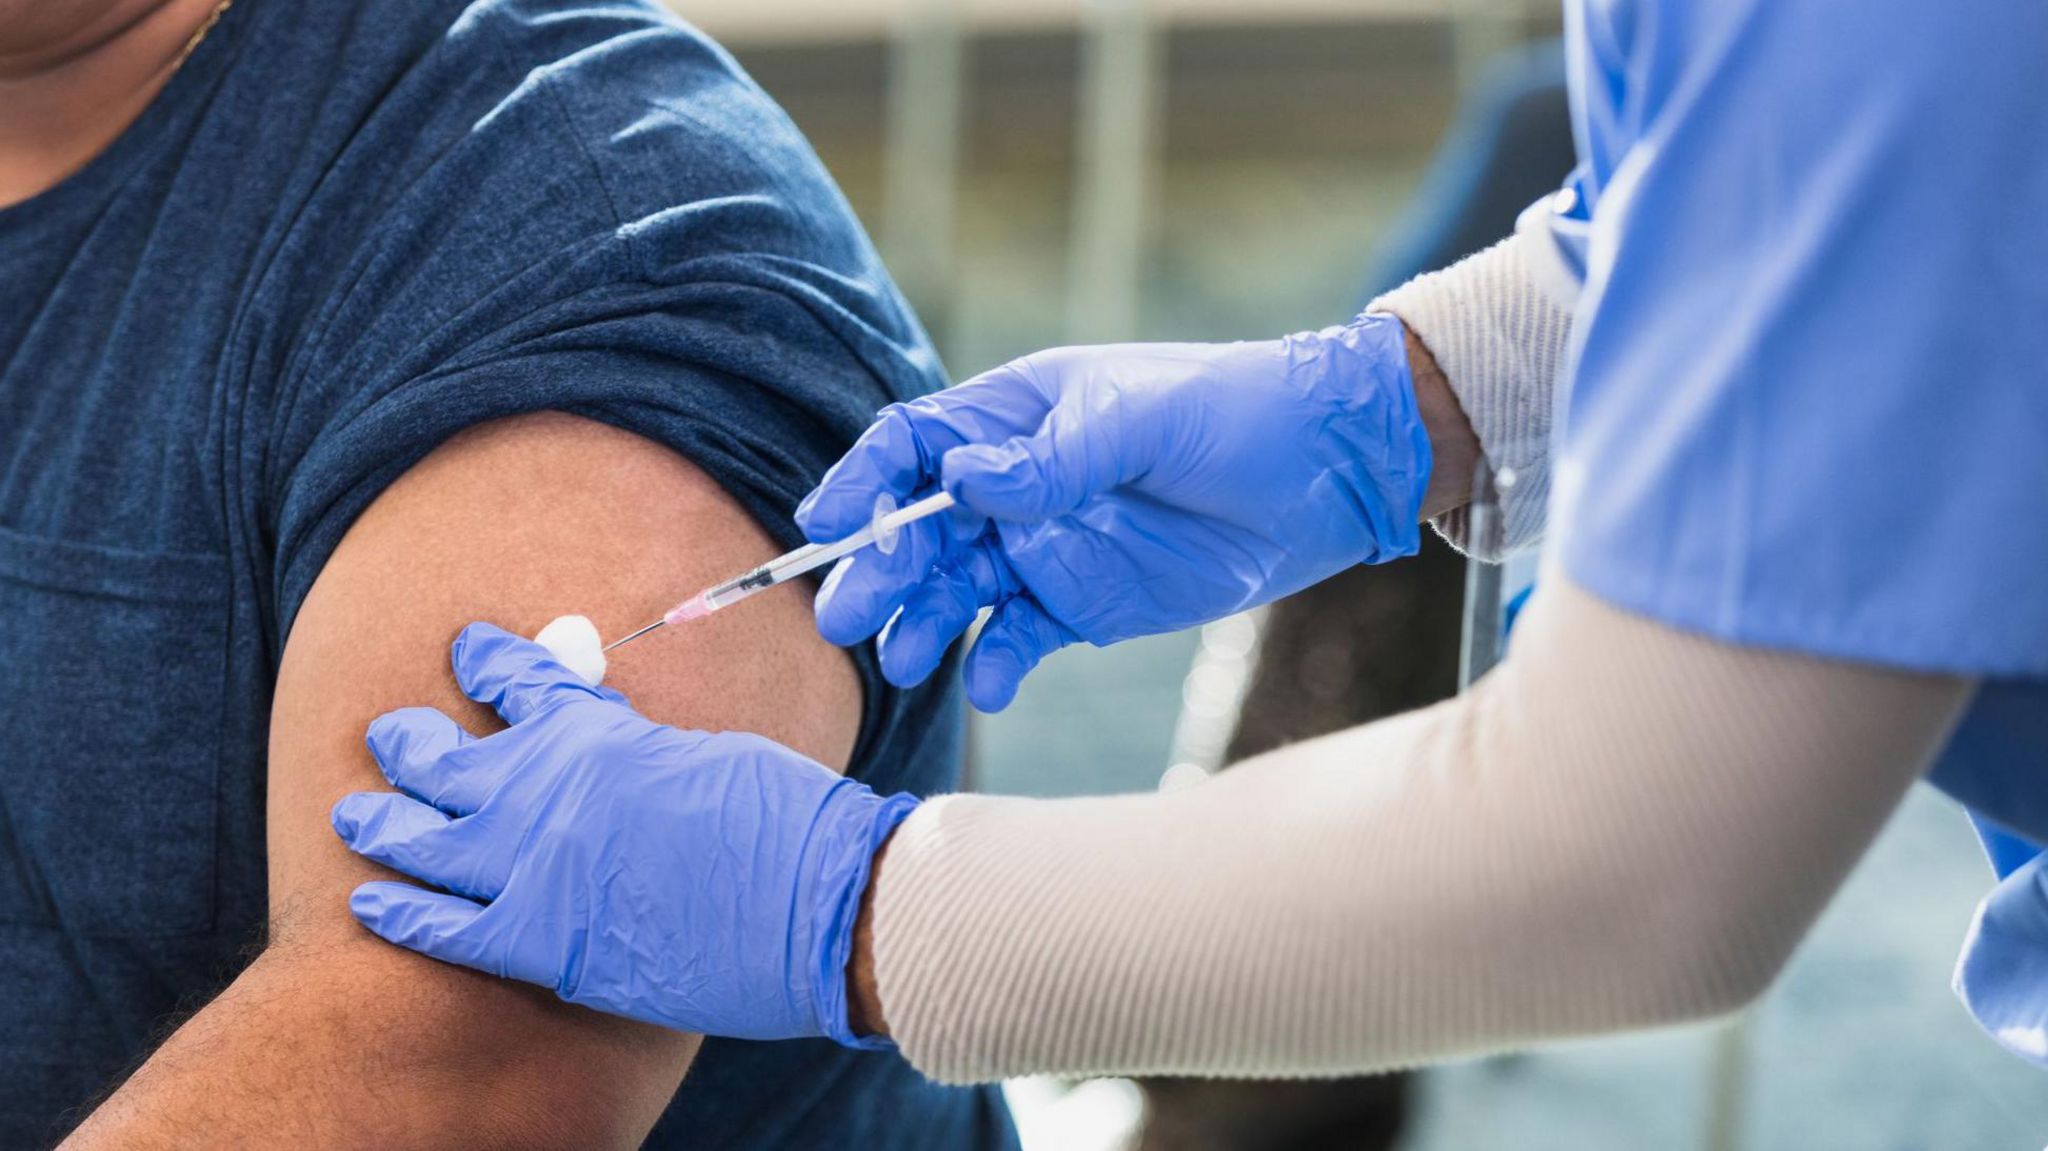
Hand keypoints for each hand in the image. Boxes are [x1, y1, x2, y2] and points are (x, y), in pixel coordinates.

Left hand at [330, 623, 915, 1045]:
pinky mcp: (540, 941)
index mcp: (594, 729)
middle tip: (390, 735)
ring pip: (420, 838)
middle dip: (408, 743)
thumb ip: (638, 748)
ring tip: (356, 812)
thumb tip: (610, 750)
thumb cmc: (787, 819)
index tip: (466, 651)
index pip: (519, 681)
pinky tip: (370, 902)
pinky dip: (399, 912)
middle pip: (442, 759)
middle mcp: (545, 789)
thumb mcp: (704, 750)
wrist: (819, 902)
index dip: (485, 662)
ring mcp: (532, 867)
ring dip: (382, 820)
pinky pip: (443, 926)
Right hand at [796, 313, 1430, 710]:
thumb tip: (963, 481)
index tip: (828, 522)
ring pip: (956, 590)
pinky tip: (989, 684)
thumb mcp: (1143, 418)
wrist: (1326, 472)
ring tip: (902, 660)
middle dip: (881, 569)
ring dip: (923, 623)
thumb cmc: (1235, 410)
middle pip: (922, 528)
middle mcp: (1015, 485)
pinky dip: (994, 663)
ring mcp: (1044, 547)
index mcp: (1016, 417)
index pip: (917, 446)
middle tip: (848, 617)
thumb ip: (1053, 456)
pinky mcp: (1079, 603)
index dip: (865, 481)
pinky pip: (1016, 637)